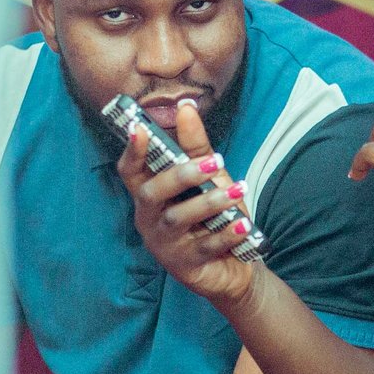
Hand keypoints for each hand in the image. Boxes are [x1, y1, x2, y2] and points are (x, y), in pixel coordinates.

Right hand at [120, 97, 257, 306]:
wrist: (235, 266)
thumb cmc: (215, 217)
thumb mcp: (209, 179)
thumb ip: (196, 147)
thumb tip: (186, 107)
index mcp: (150, 195)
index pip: (130, 172)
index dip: (133, 151)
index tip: (140, 128)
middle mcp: (149, 219)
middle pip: (151, 193)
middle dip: (181, 175)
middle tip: (216, 161)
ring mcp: (164, 244)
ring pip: (177, 219)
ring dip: (210, 202)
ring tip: (238, 192)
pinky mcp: (184, 265)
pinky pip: (203, 247)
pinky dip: (225, 234)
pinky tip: (243, 224)